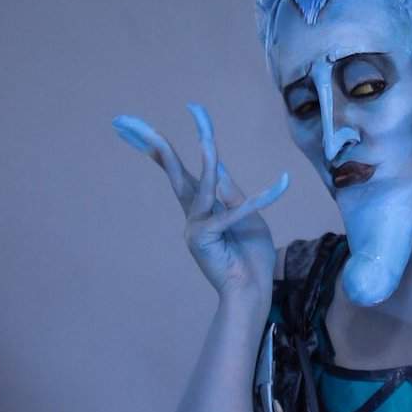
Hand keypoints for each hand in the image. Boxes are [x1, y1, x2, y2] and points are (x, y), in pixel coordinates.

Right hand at [111, 103, 288, 297]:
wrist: (252, 290)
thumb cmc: (250, 256)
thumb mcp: (247, 216)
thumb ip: (231, 194)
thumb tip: (219, 168)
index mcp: (200, 209)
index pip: (181, 174)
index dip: (163, 152)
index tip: (144, 130)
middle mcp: (193, 216)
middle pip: (174, 174)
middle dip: (156, 146)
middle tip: (130, 120)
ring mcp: (195, 227)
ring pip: (202, 185)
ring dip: (207, 159)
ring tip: (206, 136)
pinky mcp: (204, 239)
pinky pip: (233, 213)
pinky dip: (258, 201)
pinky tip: (281, 184)